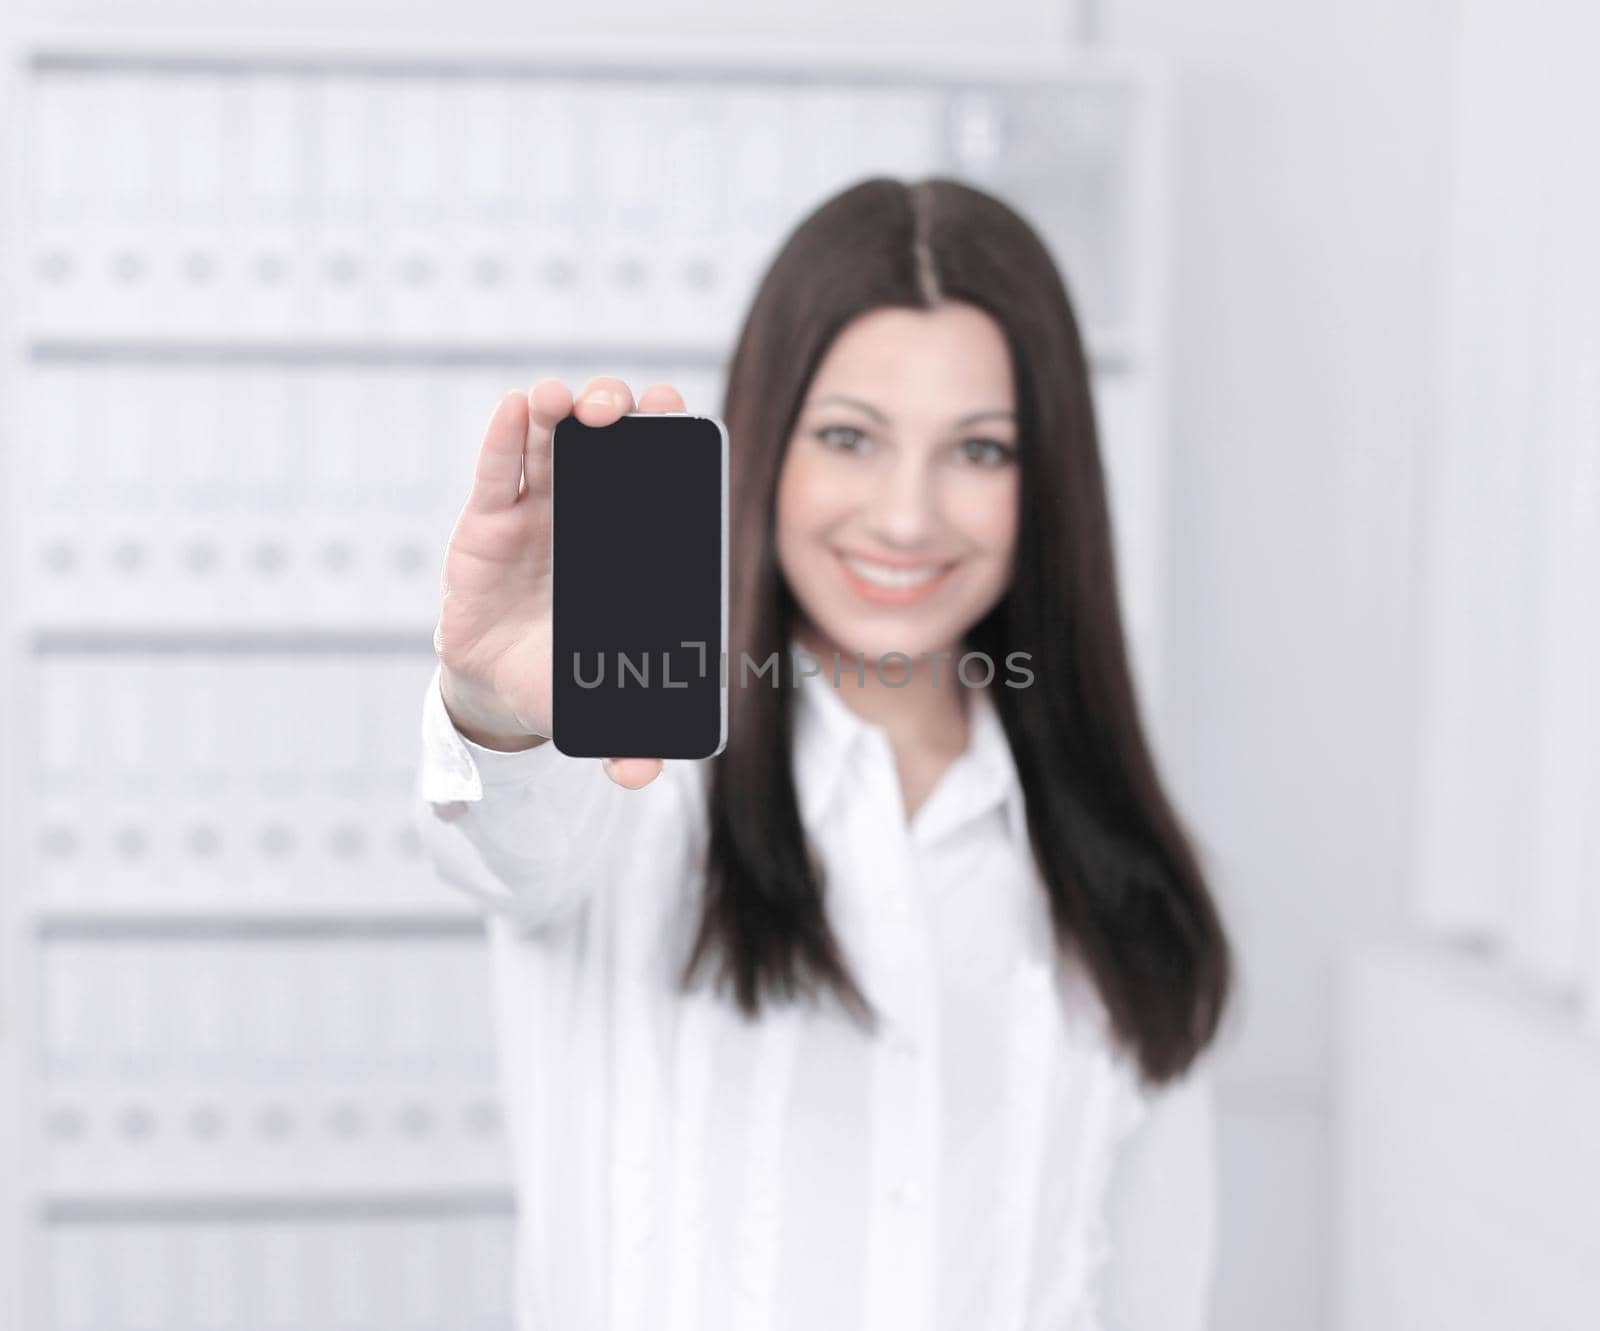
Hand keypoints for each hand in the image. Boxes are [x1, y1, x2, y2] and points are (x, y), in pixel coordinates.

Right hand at [431, 375, 682, 789]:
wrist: (503, 689)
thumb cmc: (570, 677)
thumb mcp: (602, 707)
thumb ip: (627, 737)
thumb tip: (636, 776)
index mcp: (635, 549)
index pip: (658, 481)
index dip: (669, 441)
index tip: (678, 411)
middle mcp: (591, 517)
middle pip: (606, 447)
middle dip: (616, 414)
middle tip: (618, 410)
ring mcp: (540, 514)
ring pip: (551, 446)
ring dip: (558, 412)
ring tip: (563, 399)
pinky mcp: (489, 524)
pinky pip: (499, 474)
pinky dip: (504, 439)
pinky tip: (514, 408)